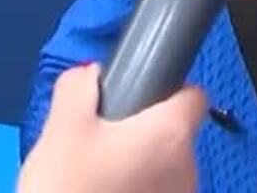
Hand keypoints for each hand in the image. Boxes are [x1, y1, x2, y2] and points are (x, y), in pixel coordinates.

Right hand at [16, 63, 205, 192]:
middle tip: (102, 143)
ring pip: (166, 170)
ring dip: (141, 169)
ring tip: (97, 179)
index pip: (194, 95)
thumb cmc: (68, 189)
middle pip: (176, 136)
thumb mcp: (62, 130)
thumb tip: (90, 74)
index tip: (138, 98)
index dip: (169, 90)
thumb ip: (78, 88)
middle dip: (143, 134)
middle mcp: (189, 168)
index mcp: (171, 134)